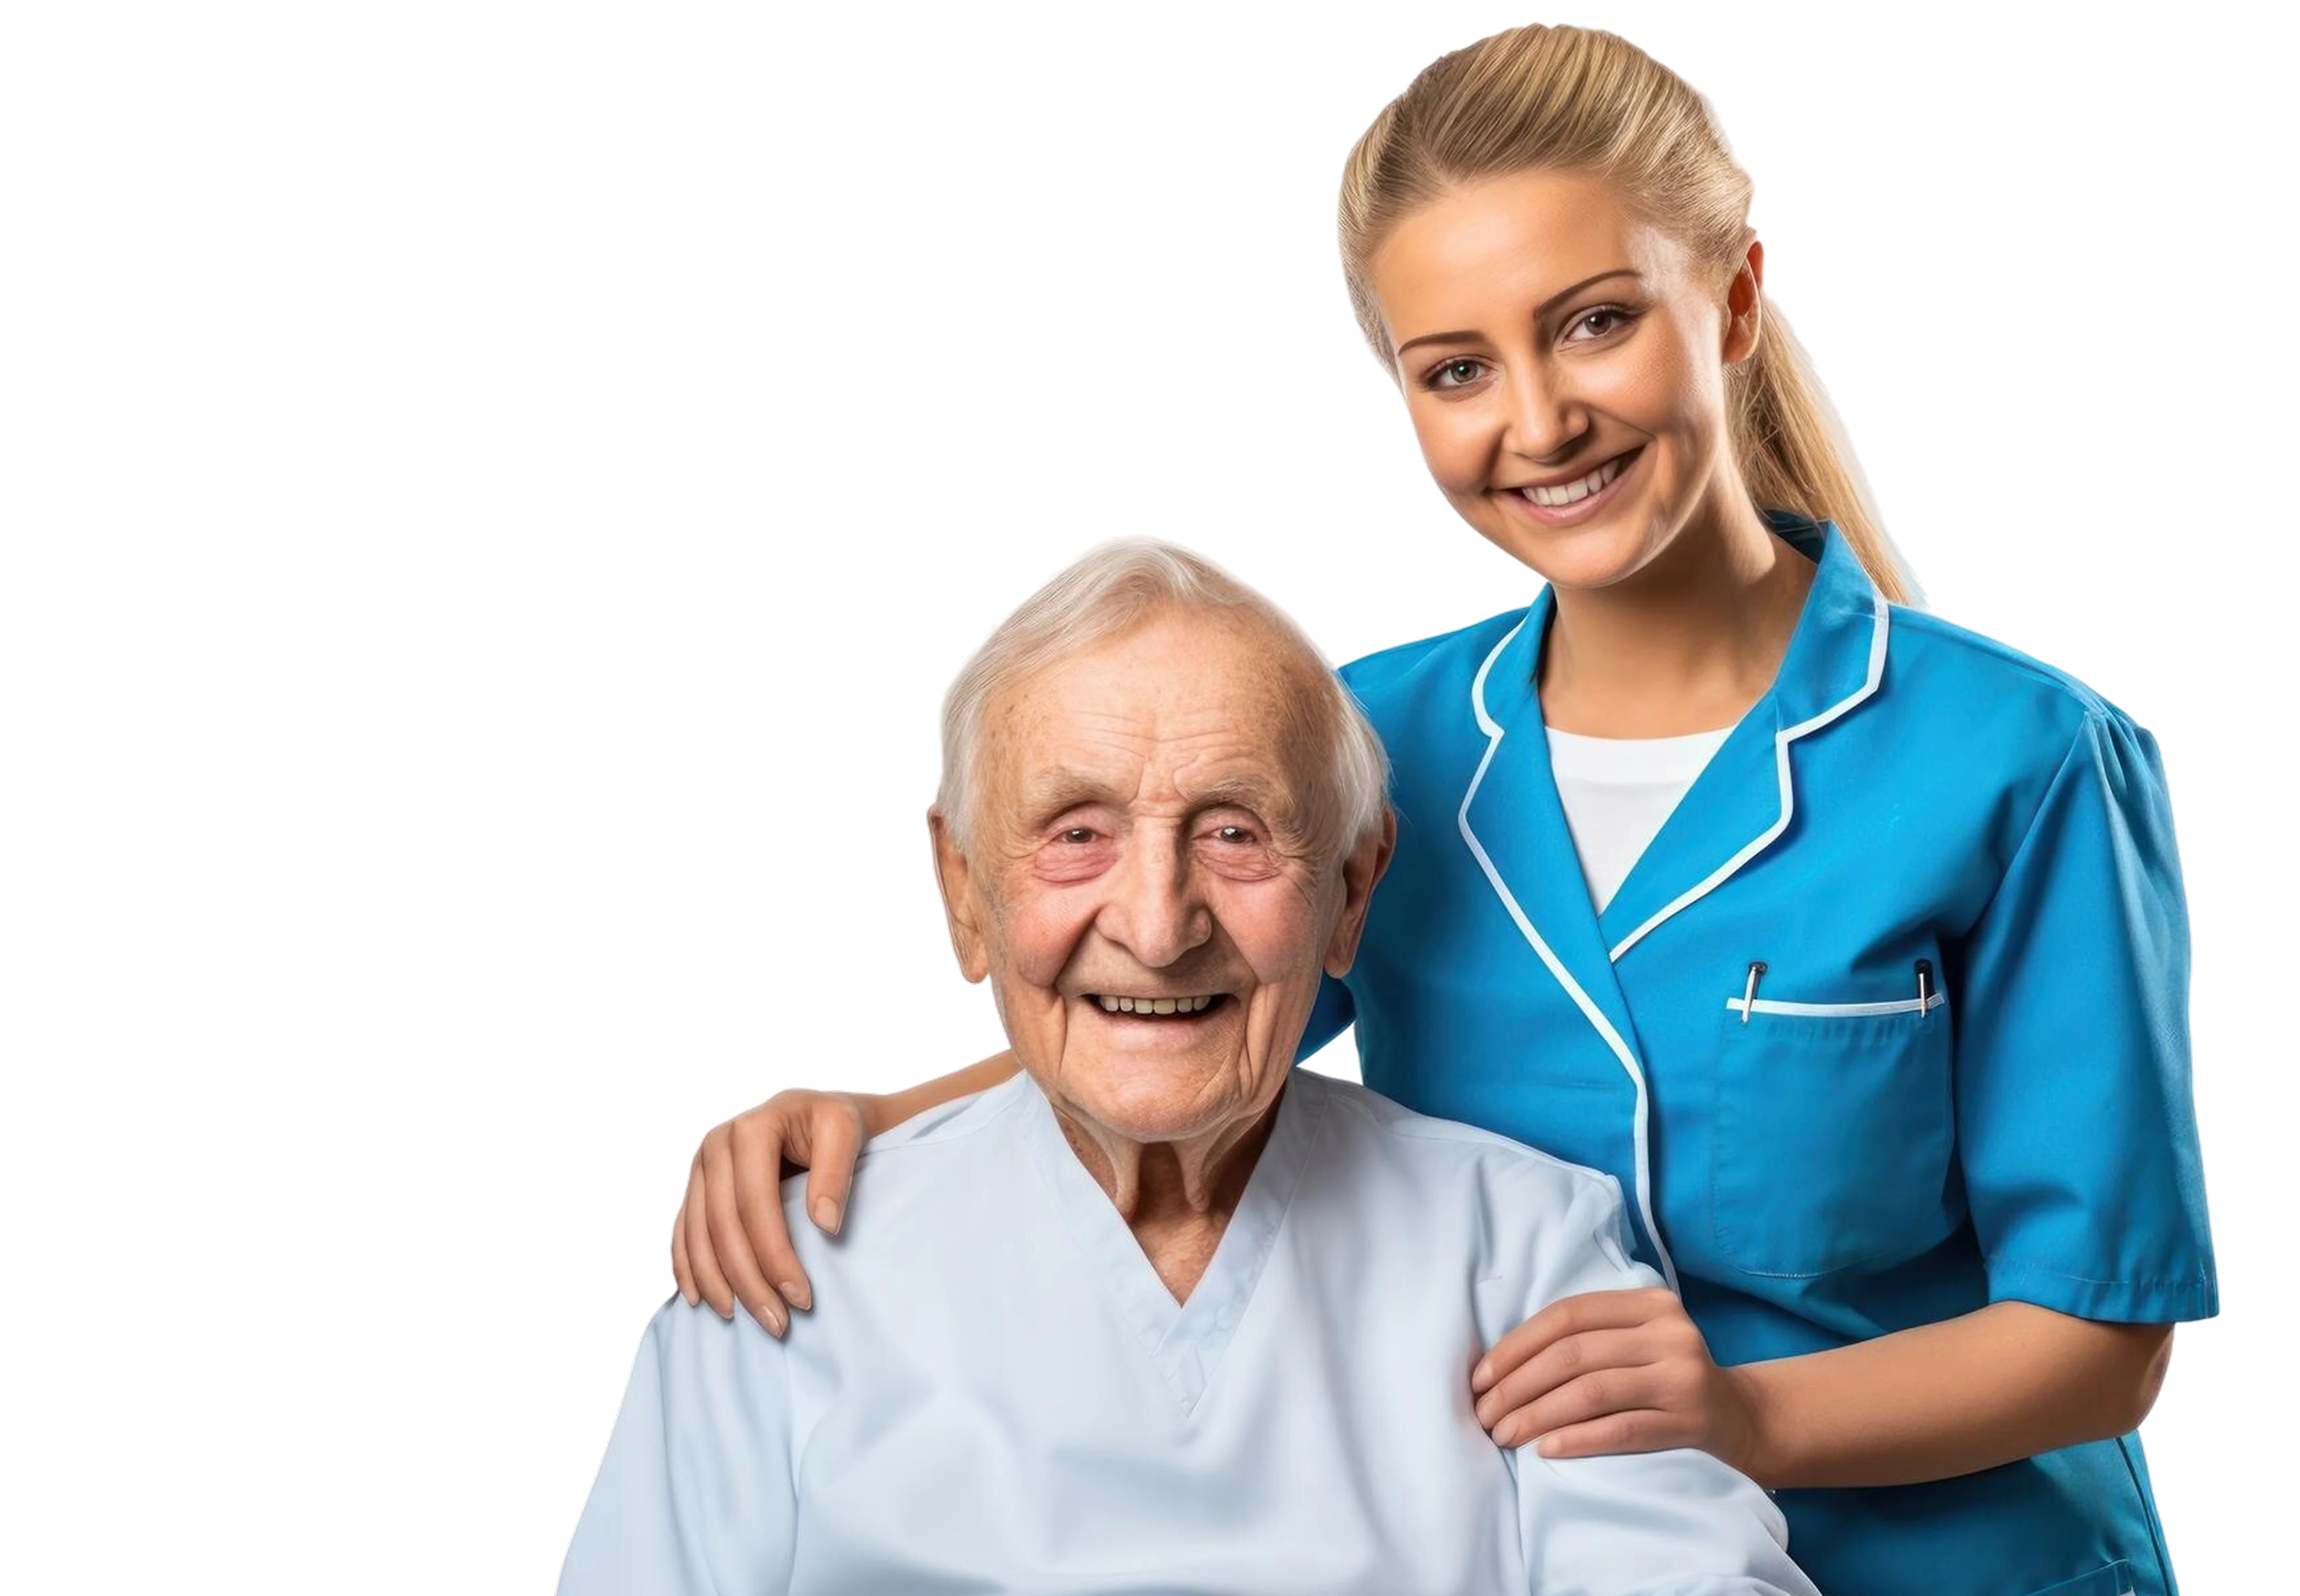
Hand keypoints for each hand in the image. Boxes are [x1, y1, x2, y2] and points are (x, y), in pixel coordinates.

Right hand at [669, 1088, 871, 1337]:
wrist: (821, 1112)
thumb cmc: (838, 1123)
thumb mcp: (847, 1131)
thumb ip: (836, 1173)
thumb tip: (825, 1226)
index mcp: (751, 1129)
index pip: (756, 1204)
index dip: (775, 1255)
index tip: (802, 1298)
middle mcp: (716, 1144)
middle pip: (723, 1225)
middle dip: (748, 1280)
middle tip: (777, 1324)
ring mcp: (701, 1165)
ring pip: (697, 1234)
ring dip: (716, 1282)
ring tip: (740, 1318)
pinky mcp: (696, 1184)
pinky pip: (682, 1231)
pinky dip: (687, 1267)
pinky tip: (698, 1298)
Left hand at [1469, 1286, 1761, 1472]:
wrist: (1740, 1418)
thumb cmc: (1663, 1379)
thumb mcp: (1634, 1342)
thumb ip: (1586, 1338)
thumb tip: (1498, 1364)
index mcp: (1648, 1303)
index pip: (1567, 1316)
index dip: (1516, 1346)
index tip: (1480, 1378)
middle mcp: (1669, 1332)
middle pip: (1574, 1354)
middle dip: (1517, 1386)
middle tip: (1484, 1415)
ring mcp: (1683, 1376)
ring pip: (1592, 1392)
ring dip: (1537, 1415)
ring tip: (1504, 1435)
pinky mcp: (1691, 1422)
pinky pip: (1622, 1430)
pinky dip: (1578, 1439)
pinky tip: (1546, 1450)